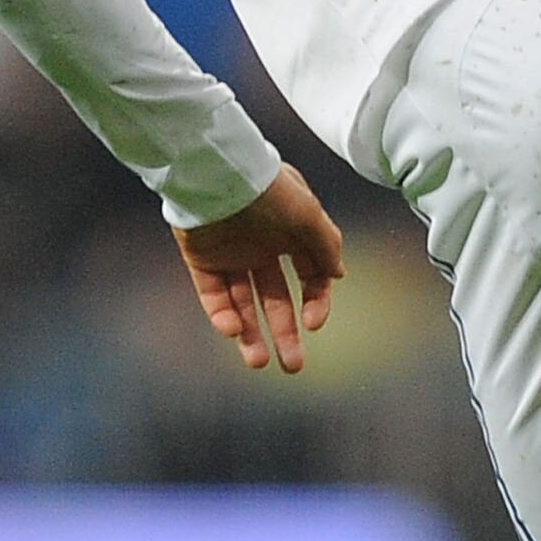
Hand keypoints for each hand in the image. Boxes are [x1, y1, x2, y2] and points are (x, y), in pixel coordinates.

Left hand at [174, 164, 344, 373]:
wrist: (215, 174)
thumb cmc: (268, 190)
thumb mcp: (309, 216)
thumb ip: (327, 246)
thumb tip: (338, 275)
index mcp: (292, 233)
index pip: (310, 276)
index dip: (316, 301)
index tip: (314, 322)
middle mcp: (262, 246)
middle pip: (276, 298)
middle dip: (285, 333)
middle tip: (293, 367)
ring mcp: (230, 254)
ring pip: (243, 303)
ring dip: (251, 334)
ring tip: (259, 363)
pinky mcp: (201, 259)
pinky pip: (212, 294)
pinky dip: (222, 314)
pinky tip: (232, 329)